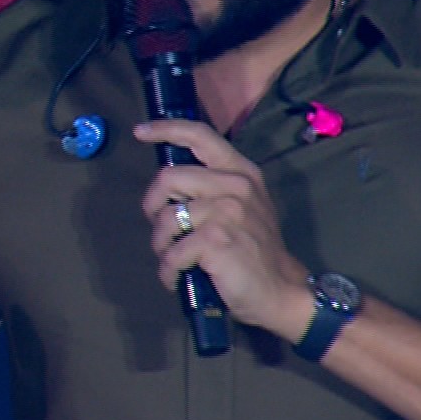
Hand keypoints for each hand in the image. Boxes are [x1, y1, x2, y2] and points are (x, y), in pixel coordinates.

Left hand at [135, 121, 312, 339]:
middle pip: (168, 178)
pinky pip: (171, 253)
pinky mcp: (214, 240)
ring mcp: (225, 212)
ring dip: (161, 244)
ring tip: (174, 259)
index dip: (166, 129)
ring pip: (164, 218)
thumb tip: (168, 181)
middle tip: (163, 230)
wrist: (280, 290)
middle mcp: (234, 185)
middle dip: (153, 206)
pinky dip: (168, 270)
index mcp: (240, 172)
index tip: (140, 132)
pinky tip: (177, 278)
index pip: (200, 135)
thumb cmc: (254, 250)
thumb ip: (212, 187)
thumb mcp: (242, 206)